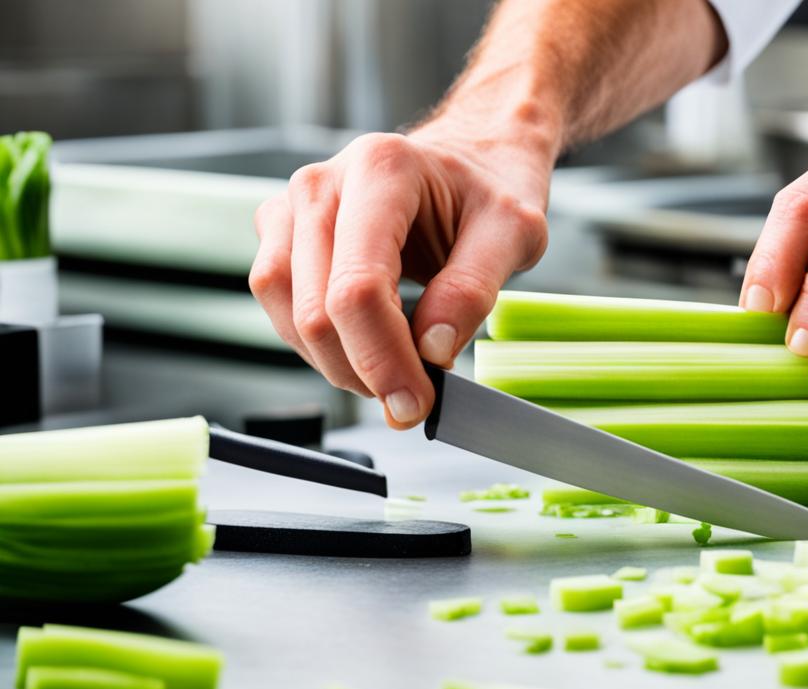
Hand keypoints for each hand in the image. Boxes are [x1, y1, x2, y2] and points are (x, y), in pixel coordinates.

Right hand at [250, 131, 549, 427]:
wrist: (471, 155)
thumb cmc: (490, 189)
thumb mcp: (515, 233)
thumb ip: (473, 290)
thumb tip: (431, 350)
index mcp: (381, 170)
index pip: (358, 287)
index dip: (383, 358)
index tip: (417, 400)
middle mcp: (322, 183)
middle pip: (316, 308)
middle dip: (365, 371)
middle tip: (414, 399)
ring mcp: (292, 205)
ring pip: (287, 311)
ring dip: (337, 362)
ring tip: (395, 371)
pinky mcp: (281, 231)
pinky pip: (280, 303)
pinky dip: (320, 342)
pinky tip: (369, 345)